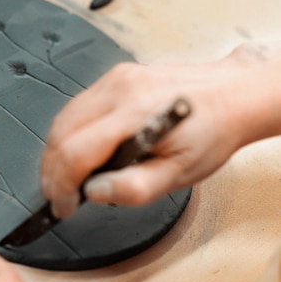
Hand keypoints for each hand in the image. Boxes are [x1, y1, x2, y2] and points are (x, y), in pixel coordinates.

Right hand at [40, 43, 280, 217]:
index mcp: (136, 113)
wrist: (231, 95)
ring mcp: (113, 79)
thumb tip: (93, 192)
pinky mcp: (113, 77)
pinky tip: (78, 152)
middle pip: (61, 133)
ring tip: (64, 178)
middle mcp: (119, 89)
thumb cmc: (210, 132)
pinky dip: (68, 134)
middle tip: (57, 196)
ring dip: (56, 153)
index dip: (61, 184)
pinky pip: (76, 108)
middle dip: (51, 171)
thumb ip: (135, 188)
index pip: (76, 151)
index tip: (63, 205)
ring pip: (62, 119)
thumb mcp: (180, 174)